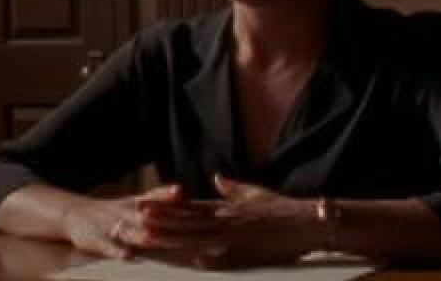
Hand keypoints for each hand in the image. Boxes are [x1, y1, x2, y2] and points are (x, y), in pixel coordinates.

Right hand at [58, 185, 192, 259]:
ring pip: (132, 232)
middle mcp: (128, 213)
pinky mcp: (96, 240)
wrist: (74, 213)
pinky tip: (128, 256)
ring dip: (146, 236)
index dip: (186, 206)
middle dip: (176, 226)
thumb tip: (187, 195)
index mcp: (139, 204)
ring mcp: (112, 226)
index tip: (210, 210)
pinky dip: (117, 251)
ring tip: (161, 241)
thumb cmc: (112, 211)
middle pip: (155, 219)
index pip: (164, 202)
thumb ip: (159, 198)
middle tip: (199, 232)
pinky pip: (107, 246)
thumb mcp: (135, 201)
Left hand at [129, 174, 318, 267]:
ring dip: (171, 241)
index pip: (186, 207)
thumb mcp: (253, 193)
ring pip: (195, 240)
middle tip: (131, 222)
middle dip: (157, 224)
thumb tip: (216, 178)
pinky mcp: (248, 255)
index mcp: (224, 208)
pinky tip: (190, 261)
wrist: (309, 222)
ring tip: (147, 240)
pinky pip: (223, 258)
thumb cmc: (282, 209)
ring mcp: (234, 239)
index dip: (162, 208)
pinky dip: (207, 259)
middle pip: (184, 223)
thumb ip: (231, 188)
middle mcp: (224, 222)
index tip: (141, 206)